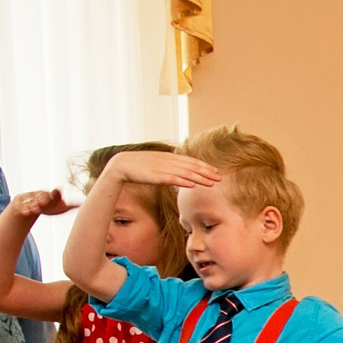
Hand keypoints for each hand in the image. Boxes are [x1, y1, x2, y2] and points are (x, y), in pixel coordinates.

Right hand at [9, 188, 73, 221]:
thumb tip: (84, 203)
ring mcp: (30, 200)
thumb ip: (71, 205)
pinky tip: (24, 213)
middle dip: (42, 199)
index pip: (53, 194)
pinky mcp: (23, 204)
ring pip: (32, 202)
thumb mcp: (61, 208)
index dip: (55, 194)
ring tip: (33, 210)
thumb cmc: (51, 207)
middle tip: (43, 202)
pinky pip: (23, 207)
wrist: (34, 206)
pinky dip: (23, 210)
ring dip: (32, 205)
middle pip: (42, 197)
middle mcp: (40, 196)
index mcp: (50, 195)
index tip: (56, 193)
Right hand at [100, 150, 219, 190]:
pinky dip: (183, 181)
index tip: (216, 171)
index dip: (204, 166)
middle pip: (192, 167)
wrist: (122, 165)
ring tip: (211, 183)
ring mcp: (163, 168)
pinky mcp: (156, 176)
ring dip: (199, 178)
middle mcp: (169, 161)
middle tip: (219, 178)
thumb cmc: (139, 166)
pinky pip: (172, 179)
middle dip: (207, 172)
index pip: (191, 161)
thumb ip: (169, 166)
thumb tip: (179, 172)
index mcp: (169, 157)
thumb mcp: (157, 164)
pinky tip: (192, 185)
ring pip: (185, 173)